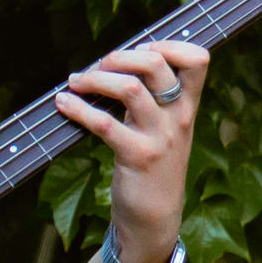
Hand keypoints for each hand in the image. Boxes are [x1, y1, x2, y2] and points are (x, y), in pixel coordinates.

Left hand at [54, 37, 210, 262]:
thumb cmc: (155, 166)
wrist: (155, 217)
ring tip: (77, 81)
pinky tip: (63, 104)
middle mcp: (178, 117)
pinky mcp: (136, 156)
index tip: (142, 50)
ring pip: (130, 88)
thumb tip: (119, 62)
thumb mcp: (168, 129)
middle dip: (120, 56)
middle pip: (156, 64)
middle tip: (100, 66)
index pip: (198, 59)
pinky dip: (78, 108)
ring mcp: (159, 136)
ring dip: (95, 78)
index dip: (169, 44)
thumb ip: (156, 99)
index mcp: (188, 106)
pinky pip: (104, 123)